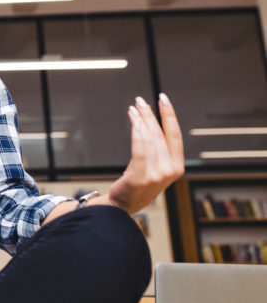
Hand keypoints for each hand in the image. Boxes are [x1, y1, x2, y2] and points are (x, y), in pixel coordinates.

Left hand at [108, 94, 184, 214]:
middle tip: (140, 101)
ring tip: (132, 109)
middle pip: (159, 134)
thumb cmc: (139, 181)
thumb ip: (157, 147)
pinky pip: (140, 150)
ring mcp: (156, 175)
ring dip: (140, 120)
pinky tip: (133, 122)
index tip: (163, 98)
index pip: (175, 134)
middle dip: (149, 114)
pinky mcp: (140, 177)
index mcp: (177, 166)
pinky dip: (137, 133)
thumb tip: (148, 119)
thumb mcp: (155, 165)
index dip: (169, 115)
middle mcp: (170, 170)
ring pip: (148, 139)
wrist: (124, 204)